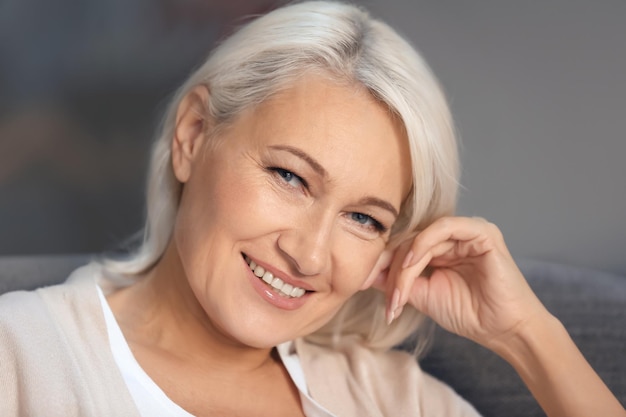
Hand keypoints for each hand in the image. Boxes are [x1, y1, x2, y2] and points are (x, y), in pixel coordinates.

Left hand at [376, 216, 546, 350]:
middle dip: (391, 271)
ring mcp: (467, 232)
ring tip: (399, 295)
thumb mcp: (423, 295)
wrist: (503, 330)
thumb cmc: (470, 314)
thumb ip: (397, 281)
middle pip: (408, 243)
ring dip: (405, 266)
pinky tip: (412, 263)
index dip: (381, 265)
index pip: (403, 248)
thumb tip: (365, 273)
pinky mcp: (482, 232)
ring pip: (421, 237)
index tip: (360, 283)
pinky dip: (424, 243)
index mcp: (440, 248)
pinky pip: (445, 227)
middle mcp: (453, 237)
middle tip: (387, 300)